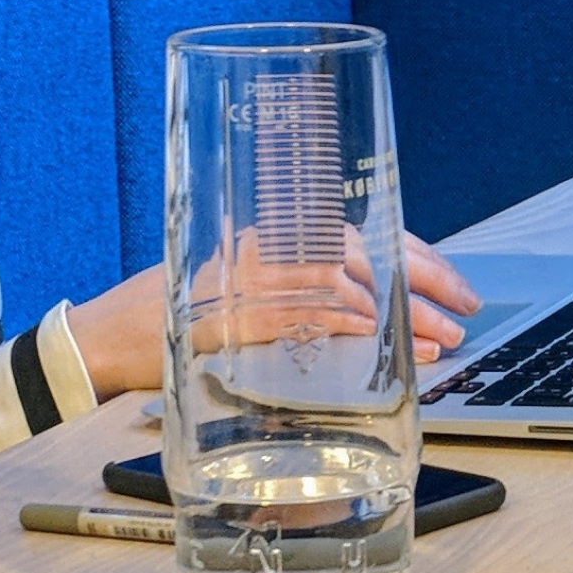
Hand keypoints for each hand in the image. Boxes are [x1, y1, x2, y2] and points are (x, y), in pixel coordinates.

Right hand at [67, 234, 483, 400]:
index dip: (419, 254)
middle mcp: (266, 243)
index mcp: (277, 232)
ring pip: (343, 282)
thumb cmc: (185, 313)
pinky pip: (298, 313)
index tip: (458, 284)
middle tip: (464, 311)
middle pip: (364, 250)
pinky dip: (345, 326)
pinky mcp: (227, 313)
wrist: (108, 336)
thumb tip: (381, 301)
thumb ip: (306, 285)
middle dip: (424, 281)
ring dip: (400, 313)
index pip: (364, 231)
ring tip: (440, 339)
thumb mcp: (251, 286)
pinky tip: (380, 341)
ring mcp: (246, 277)